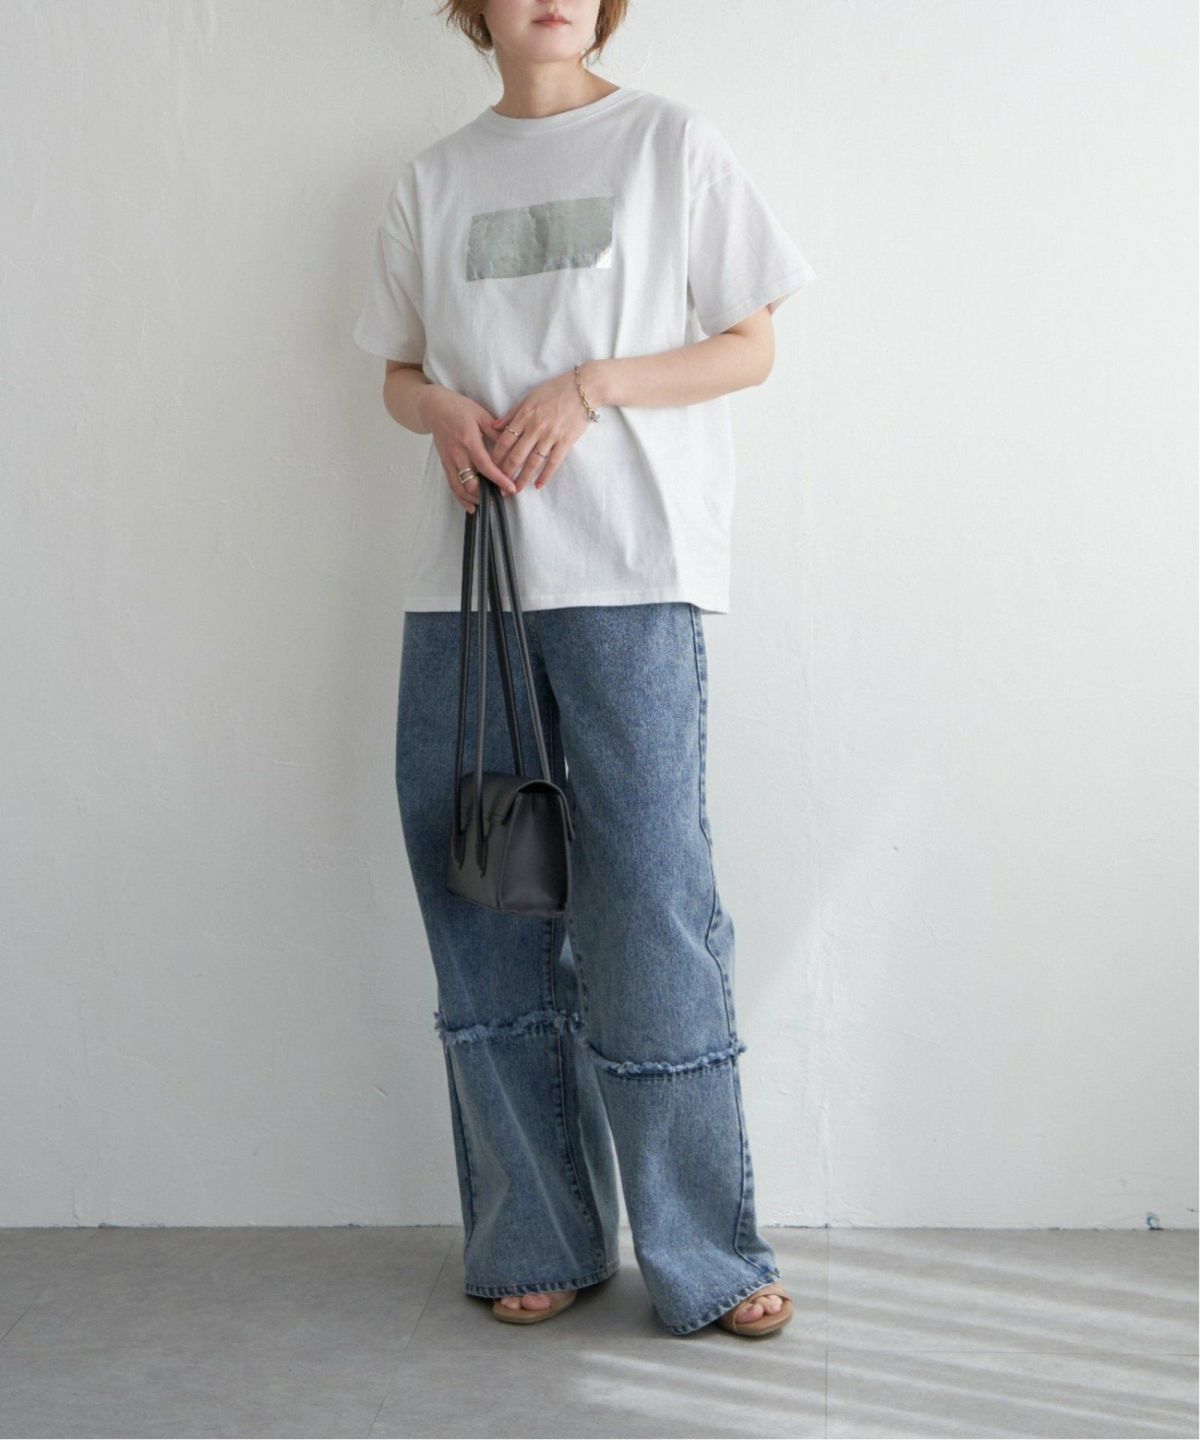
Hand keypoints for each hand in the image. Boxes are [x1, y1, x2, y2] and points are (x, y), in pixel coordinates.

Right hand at [421, 385, 517, 513]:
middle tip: (502, 497)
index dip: (499, 480)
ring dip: (475, 500)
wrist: (434, 408)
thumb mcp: (481, 415)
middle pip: (471, 483)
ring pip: (460, 489)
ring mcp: (449, 461)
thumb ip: (496, 432)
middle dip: (487, 494)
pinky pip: (452, 486)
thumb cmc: (459, 408)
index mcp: (469, 441)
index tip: (511, 489)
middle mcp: (457, 454)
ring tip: (489, 504)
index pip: (485, 466)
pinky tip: (471, 507)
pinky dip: (461, 499)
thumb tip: (514, 444)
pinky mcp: (445, 465)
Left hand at [488, 368, 594, 493]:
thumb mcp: (530, 397)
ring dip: (523, 478)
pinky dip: (545, 475)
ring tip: (515, 491)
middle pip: (516, 455)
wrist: (584, 388)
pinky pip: (553, 462)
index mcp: (524, 416)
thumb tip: (494, 426)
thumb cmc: (556, 390)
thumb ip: (512, 414)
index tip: (489, 469)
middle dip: (505, 473)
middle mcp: (535, 427)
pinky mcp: (566, 441)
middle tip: (499, 487)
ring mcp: (551, 435)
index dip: (496, 457)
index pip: (504, 441)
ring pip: (533, 462)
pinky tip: (538, 486)